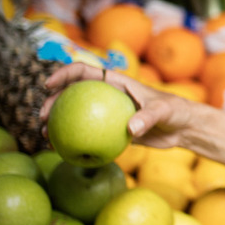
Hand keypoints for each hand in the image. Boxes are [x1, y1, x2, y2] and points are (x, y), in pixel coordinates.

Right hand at [40, 63, 202, 148]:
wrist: (182, 128)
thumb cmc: (175, 112)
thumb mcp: (163, 111)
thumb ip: (148, 117)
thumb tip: (130, 129)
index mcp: (116, 82)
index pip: (85, 72)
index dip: (64, 74)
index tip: (49, 84)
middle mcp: (108, 96)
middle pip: (73, 94)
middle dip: (53, 101)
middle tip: (43, 116)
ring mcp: (108, 113)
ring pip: (77, 115)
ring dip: (58, 123)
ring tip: (46, 136)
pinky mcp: (112, 130)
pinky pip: (89, 135)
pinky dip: (75, 141)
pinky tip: (63, 152)